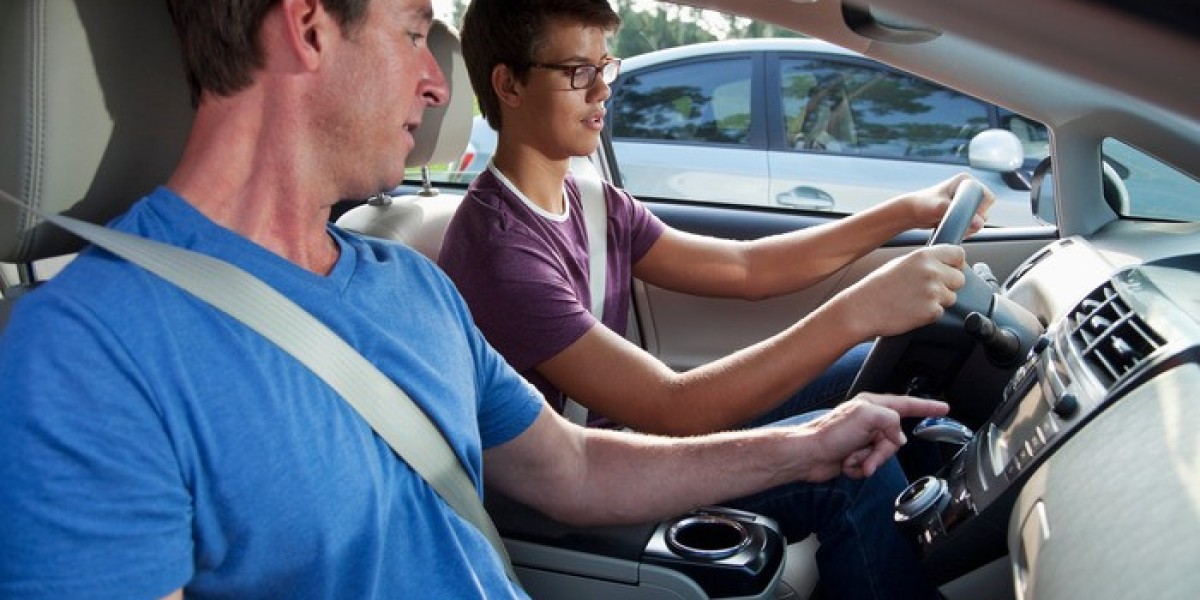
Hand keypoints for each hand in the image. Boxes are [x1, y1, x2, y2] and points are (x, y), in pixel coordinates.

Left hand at [802, 393, 948, 479]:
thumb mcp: (867, 416)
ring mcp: (862, 439)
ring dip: (869, 461)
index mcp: (872, 406)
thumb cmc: (829, 433)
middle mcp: (868, 421)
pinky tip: (847, 464)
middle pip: (895, 439)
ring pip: (883, 455)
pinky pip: (870, 466)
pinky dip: (860, 468)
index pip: (907, 404)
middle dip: (882, 452)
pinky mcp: (855, 455)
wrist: (808, 456)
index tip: (944, 408)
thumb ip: (891, 420)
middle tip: (867, 454)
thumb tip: (897, 437)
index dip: (927, 407)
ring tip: (853, 459)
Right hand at [835, 244, 966, 337]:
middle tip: (928, 290)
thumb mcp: (901, 263)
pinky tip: (913, 310)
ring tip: (916, 300)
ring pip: (952, 297)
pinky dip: (929, 314)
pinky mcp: (931, 311)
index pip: (958, 254)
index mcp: (924, 255)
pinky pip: (941, 312)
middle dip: (948, 285)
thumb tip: (945, 264)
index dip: (955, 263)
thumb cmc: (877, 287)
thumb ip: (925, 261)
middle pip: (960, 278)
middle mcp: (931, 271)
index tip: (949, 270)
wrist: (862, 309)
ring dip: (939, 300)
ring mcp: (933, 292)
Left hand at [901, 173, 996, 236]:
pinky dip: (965, 228)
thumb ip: (959, 214)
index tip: (969, 218)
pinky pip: (972, 223)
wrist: (911, 213)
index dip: (982, 209)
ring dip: (970, 226)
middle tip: (959, 225)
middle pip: (985, 209)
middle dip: (975, 220)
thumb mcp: (939, 208)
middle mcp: (968, 189)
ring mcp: (965, 201)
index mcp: (965, 181)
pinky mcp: (962, 211)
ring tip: (952, 226)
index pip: (987, 196)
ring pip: (979, 218)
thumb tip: (979, 223)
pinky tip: (953, 228)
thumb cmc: (922, 206)